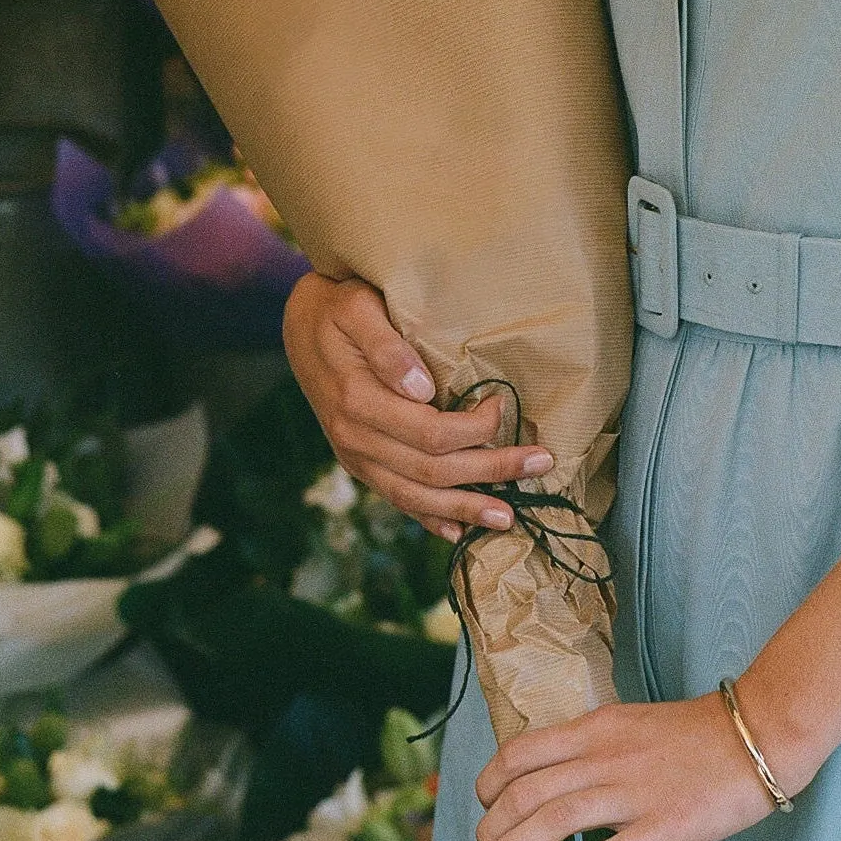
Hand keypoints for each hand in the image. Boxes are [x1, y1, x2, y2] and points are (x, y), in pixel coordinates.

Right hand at [281, 271, 552, 541]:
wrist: (299, 326)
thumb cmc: (338, 308)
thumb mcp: (358, 309)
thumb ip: (387, 348)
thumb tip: (422, 389)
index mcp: (357, 401)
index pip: (430, 433)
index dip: (474, 429)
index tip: (504, 405)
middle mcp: (355, 439)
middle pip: (432, 471)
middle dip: (491, 471)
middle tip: (541, 464)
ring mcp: (355, 457)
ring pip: (415, 497)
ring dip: (465, 509)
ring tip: (509, 518)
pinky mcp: (359, 463)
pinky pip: (395, 499)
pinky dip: (429, 519)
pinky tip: (458, 532)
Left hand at [471, 687, 785, 840]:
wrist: (757, 734)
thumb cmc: (696, 733)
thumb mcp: (632, 724)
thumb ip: (594, 750)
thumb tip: (555, 784)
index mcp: (596, 728)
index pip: (520, 753)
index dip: (489, 783)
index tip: (482, 806)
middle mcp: (605, 757)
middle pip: (527, 792)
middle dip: (492, 828)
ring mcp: (633, 793)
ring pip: (554, 821)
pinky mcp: (662, 827)